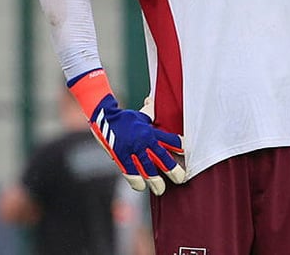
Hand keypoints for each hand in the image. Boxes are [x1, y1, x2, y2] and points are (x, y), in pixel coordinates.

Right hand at [68, 69, 184, 194]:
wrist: (103, 116)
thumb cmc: (124, 118)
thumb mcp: (140, 115)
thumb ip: (149, 111)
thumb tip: (151, 100)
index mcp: (151, 131)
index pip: (172, 141)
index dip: (181, 148)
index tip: (186, 155)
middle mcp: (144, 141)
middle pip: (164, 159)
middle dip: (173, 171)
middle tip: (180, 179)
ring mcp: (132, 150)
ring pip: (148, 170)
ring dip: (156, 182)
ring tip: (160, 190)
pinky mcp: (121, 157)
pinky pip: (131, 173)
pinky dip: (136, 182)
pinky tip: (140, 186)